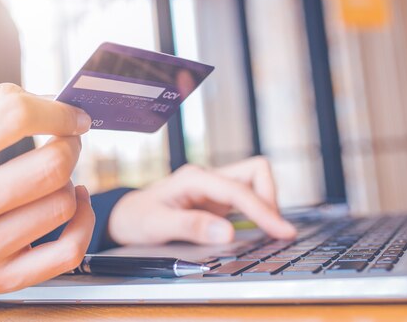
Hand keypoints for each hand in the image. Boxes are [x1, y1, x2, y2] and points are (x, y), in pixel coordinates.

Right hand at [0, 83, 94, 293]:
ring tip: (52, 179)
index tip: (75, 116)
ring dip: (69, 184)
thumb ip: (0, 101)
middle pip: (51, 167)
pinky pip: (69, 251)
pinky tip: (75, 205)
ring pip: (63, 205)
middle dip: (71, 147)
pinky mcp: (1, 278)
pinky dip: (84, 222)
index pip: (15, 116)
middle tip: (68, 142)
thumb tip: (61, 105)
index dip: (58, 111)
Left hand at [108, 157, 295, 244]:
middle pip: (256, 172)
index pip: (239, 190)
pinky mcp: (217, 199)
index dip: (264, 211)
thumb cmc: (136, 218)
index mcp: (195, 178)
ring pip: (256, 182)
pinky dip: (258, 212)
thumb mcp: (157, 225)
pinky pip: (247, 198)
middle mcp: (208, 178)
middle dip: (270, 199)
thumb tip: (228, 234)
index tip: (282, 231)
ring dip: (266, 204)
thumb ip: (192, 227)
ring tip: (270, 232)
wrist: (125, 216)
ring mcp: (214, 187)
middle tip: (274, 231)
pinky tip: (260, 231)